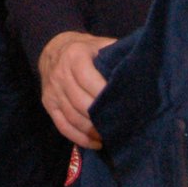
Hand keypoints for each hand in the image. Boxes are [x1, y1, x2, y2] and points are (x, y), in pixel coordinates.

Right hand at [37, 31, 113, 148]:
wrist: (53, 48)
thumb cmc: (84, 48)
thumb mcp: (99, 43)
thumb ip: (115, 52)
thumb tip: (139, 68)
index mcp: (75, 57)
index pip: (89, 80)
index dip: (105, 95)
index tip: (124, 106)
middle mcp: (61, 74)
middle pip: (80, 103)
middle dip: (100, 117)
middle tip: (121, 125)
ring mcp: (53, 91)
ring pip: (72, 117)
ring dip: (92, 131)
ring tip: (110, 136)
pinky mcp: (48, 104)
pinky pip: (63, 126)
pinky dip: (79, 138)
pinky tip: (95, 143)